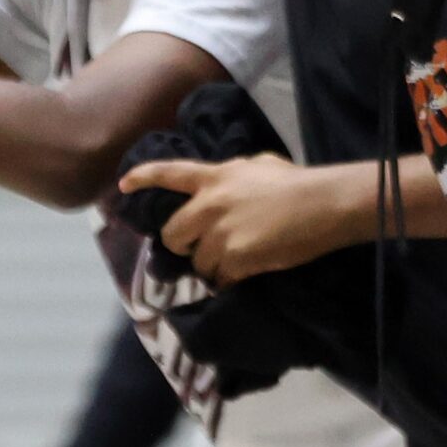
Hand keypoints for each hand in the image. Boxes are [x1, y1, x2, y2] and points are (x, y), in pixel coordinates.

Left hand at [115, 153, 340, 283]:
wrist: (323, 204)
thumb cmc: (299, 183)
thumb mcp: (261, 165)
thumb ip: (235, 175)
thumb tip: (227, 185)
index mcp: (216, 177)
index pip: (170, 173)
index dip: (143, 178)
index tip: (123, 185)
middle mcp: (209, 205)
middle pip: (173, 235)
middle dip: (184, 246)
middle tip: (203, 249)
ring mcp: (219, 234)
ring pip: (199, 263)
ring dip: (215, 267)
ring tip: (241, 260)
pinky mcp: (234, 260)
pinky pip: (221, 280)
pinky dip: (232, 281)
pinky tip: (251, 271)